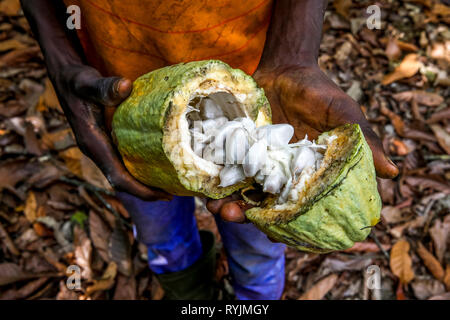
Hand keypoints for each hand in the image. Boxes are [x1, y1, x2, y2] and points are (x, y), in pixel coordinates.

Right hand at [52, 64, 171, 200]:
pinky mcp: (104, 142)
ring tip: (167, 183)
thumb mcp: (88, 82)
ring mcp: (99, 148)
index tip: (162, 196)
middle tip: (172, 194)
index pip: (118, 177)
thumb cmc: (76, 81)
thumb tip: (125, 86)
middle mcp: (96, 151)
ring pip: (121, 174)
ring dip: (142, 182)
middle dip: (145, 191)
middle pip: (121, 182)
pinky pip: (121, 162)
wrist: (63, 77)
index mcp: (93, 144)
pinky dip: (137, 168)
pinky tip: (154, 163)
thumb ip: (104, 87)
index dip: (140, 190)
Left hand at [208, 64, 397, 221]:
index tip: (279, 233)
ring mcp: (258, 165)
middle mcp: (282, 175)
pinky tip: (205, 189)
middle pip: (267, 205)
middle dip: (252, 217)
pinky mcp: (239, 151)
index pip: (300, 207)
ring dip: (229, 204)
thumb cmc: (318, 91)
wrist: (286, 68)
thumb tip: (392, 172)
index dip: (290, 223)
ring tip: (218, 209)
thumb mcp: (342, 112)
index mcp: (308, 175)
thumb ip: (362, 140)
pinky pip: (227, 172)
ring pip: (243, 193)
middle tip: (237, 218)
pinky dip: (216, 182)